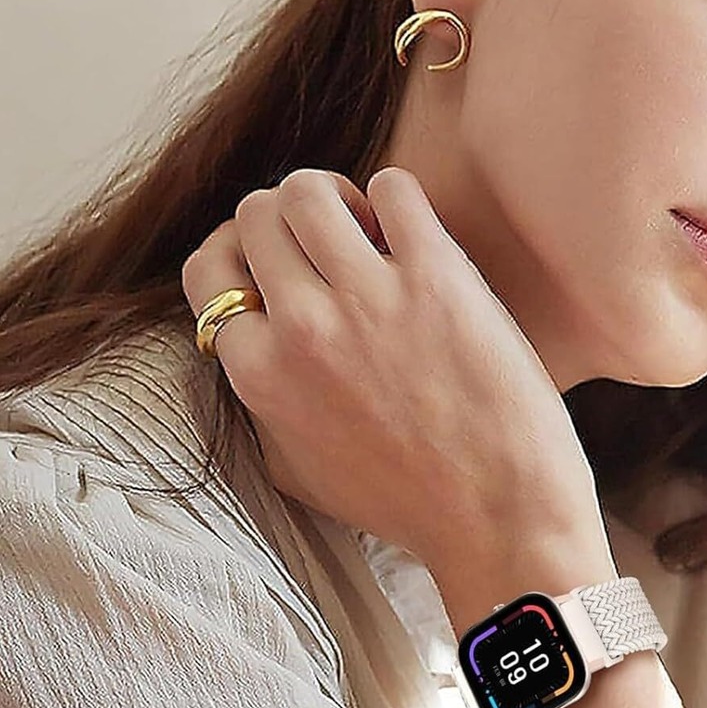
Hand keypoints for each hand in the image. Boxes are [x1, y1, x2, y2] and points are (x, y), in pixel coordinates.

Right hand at [181, 166, 608, 571]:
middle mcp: (302, 329)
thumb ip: (261, 403)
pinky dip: (395, 198)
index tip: (276, 269)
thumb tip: (249, 344)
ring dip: (333, 197)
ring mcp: (368, 297)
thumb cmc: (405, 505)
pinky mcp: (437, 276)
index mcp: (261, 376)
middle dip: (286, 221)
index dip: (240, 261)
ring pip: (307, 189)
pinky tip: (414, 235)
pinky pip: (392, 187)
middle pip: (255, 215)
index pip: (208, 273)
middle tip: (329, 246)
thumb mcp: (297, 471)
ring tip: (366, 230)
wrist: (499, 521)